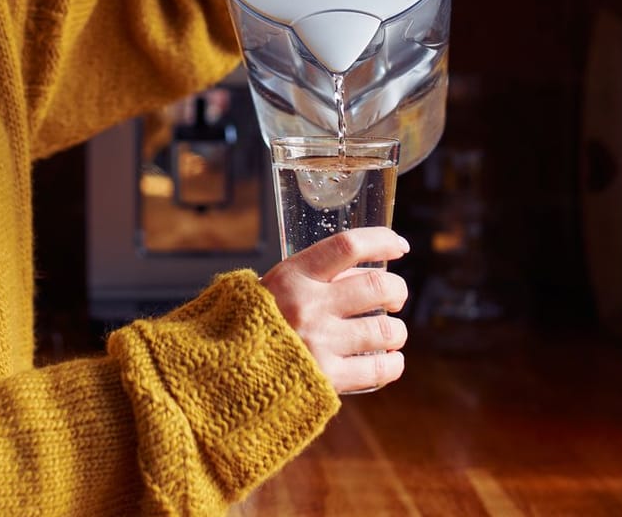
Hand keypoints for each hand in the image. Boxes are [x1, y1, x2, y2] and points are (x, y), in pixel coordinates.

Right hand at [259, 227, 410, 393]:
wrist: (222, 373)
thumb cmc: (250, 325)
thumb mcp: (271, 289)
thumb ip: (312, 279)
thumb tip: (364, 271)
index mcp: (293, 277)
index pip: (348, 246)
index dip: (381, 241)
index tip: (398, 246)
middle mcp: (308, 306)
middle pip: (378, 287)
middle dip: (397, 291)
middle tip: (395, 298)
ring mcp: (319, 343)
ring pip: (386, 329)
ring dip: (397, 331)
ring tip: (391, 334)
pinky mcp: (326, 378)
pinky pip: (378, 369)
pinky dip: (392, 364)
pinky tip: (388, 361)